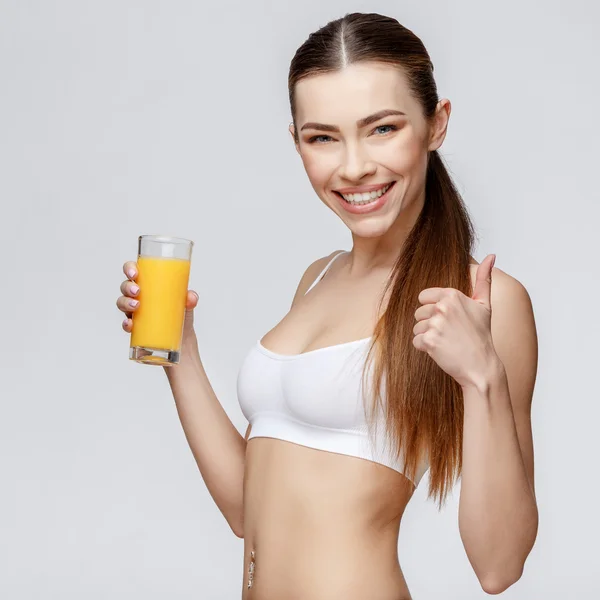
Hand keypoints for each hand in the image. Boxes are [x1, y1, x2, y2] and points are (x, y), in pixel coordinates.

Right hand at [116, 260, 199, 342]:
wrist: (182, 337)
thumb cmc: (180, 314)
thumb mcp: (187, 304)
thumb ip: (190, 299)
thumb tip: (190, 297)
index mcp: (148, 284)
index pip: (133, 271)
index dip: (129, 269)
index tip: (135, 273)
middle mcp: (138, 296)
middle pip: (125, 286)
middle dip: (127, 287)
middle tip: (137, 291)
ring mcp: (135, 311)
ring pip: (122, 303)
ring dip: (126, 303)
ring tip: (137, 305)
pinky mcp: (135, 327)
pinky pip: (126, 324)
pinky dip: (126, 324)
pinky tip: (131, 324)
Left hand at [412, 254, 498, 388]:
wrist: (481, 366)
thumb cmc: (481, 336)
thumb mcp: (484, 305)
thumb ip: (484, 279)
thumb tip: (491, 256)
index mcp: (452, 295)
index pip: (423, 297)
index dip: (433, 309)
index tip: (449, 319)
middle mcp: (443, 307)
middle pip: (419, 313)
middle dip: (430, 324)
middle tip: (450, 333)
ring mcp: (435, 324)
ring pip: (416, 327)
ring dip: (427, 336)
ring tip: (446, 342)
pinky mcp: (429, 341)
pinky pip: (416, 341)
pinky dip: (425, 348)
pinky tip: (442, 351)